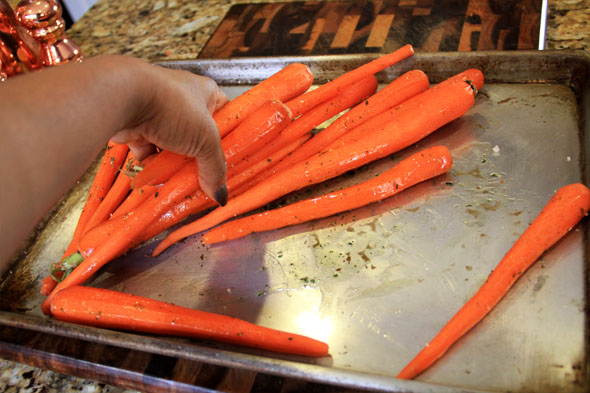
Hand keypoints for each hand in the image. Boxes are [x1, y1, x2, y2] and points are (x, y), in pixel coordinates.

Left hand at [110, 60, 228, 203]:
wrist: (123, 99)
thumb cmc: (170, 106)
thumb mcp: (205, 139)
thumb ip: (214, 167)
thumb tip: (220, 194)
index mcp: (206, 93)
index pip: (224, 118)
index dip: (228, 140)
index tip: (231, 162)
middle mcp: (183, 102)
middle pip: (198, 139)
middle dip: (199, 160)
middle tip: (206, 179)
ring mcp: (160, 115)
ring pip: (174, 148)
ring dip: (175, 166)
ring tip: (179, 180)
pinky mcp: (139, 128)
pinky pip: (152, 154)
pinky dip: (153, 166)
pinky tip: (157, 176)